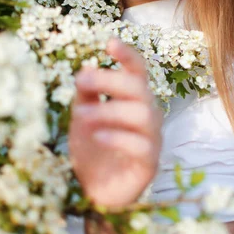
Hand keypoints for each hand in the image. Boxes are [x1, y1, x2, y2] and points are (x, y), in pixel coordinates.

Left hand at [69, 37, 162, 208]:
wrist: (95, 190)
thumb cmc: (93, 149)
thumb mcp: (83, 117)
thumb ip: (86, 94)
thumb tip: (86, 67)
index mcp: (133, 100)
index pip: (138, 71)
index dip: (128, 56)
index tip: (109, 43)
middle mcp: (148, 115)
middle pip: (139, 88)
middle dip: (110, 81)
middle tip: (81, 82)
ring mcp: (152, 139)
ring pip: (142, 114)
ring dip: (109, 110)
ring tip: (81, 115)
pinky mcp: (150, 164)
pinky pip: (141, 145)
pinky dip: (118, 137)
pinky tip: (98, 136)